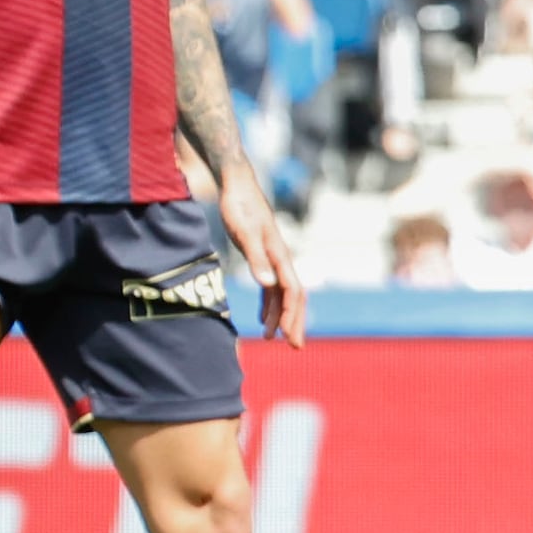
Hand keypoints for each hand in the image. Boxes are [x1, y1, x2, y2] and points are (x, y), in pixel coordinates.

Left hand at [221, 176, 308, 346]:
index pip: (292, 291)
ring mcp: (273, 258)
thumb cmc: (240, 207)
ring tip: (274, 338)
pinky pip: (272, 287)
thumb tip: (269, 284)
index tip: (289, 338)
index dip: (292, 316)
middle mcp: (281, 259)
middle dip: (295, 322)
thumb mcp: (244, 234)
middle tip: (294, 347)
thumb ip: (256, 259)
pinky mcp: (263, 256)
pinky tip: (263, 318)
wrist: (237, 186)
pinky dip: (270, 304)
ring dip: (281, 316)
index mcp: (280, 255)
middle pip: (294, 296)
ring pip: (283, 293)